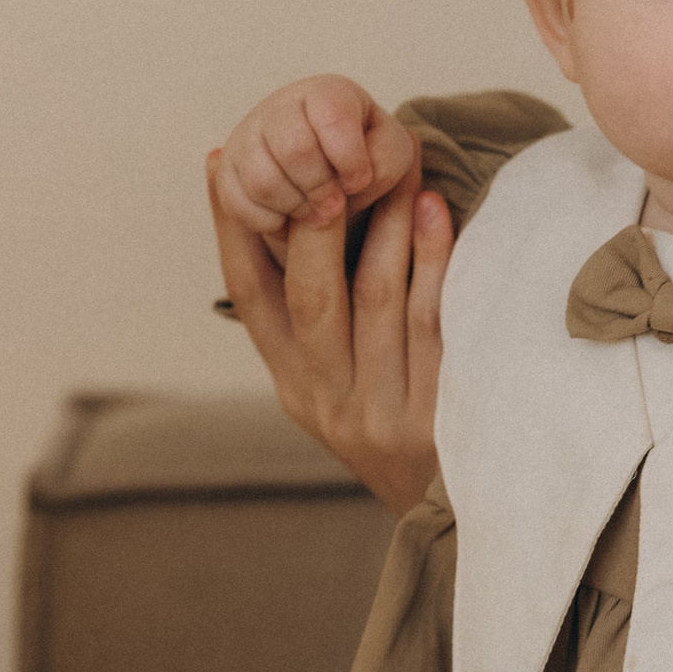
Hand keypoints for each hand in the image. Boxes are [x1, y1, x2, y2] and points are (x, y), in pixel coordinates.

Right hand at [208, 143, 447, 513]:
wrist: (451, 512)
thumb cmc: (398, 427)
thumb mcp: (340, 387)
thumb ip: (321, 325)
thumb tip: (307, 224)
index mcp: (292, 382)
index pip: (248, 294)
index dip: (230, 227)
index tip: (221, 165)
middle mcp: (326, 395)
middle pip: (309, 291)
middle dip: (317, 219)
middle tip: (331, 159)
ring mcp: (380, 406)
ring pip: (377, 296)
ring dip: (387, 225)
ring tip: (401, 171)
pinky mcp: (436, 410)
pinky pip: (434, 320)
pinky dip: (435, 260)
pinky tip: (440, 215)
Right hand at [213, 75, 417, 257]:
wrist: (334, 169)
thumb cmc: (366, 154)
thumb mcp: (391, 151)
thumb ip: (383, 160)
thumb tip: (348, 183)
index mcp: (327, 93)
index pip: (334, 118)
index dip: (349, 158)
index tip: (359, 180)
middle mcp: (281, 107)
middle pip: (294, 150)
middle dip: (321, 188)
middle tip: (335, 207)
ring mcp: (248, 136)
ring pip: (262, 180)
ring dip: (295, 207)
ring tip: (316, 215)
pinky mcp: (227, 169)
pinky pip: (237, 202)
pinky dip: (267, 220)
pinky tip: (289, 219)